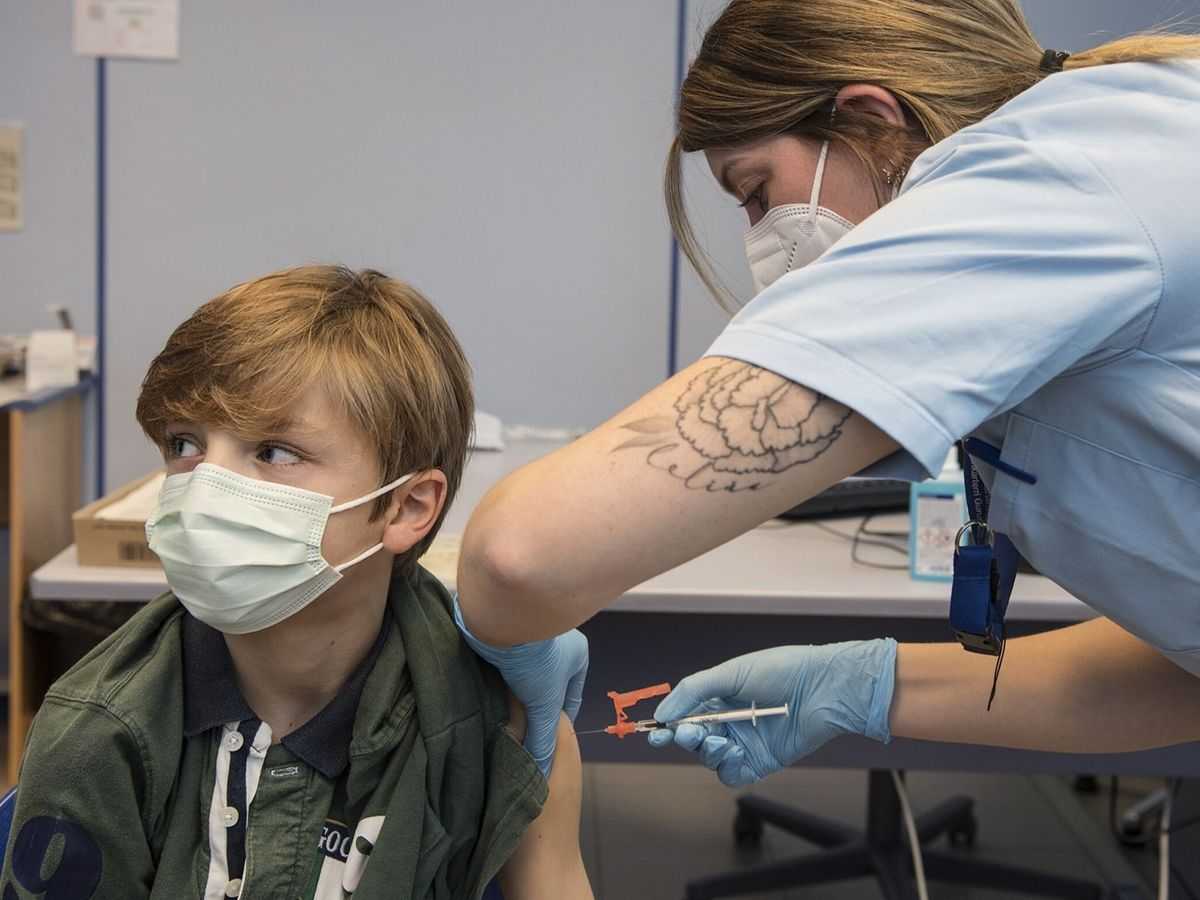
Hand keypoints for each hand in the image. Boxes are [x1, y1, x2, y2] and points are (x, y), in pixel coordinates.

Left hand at [453, 594, 588, 775]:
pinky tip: (492, 693)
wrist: (501, 618)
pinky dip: (502, 678)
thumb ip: (543, 737)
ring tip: (504, 715)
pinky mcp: (507, 632)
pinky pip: (509, 661)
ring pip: (526, 674)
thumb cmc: (535, 659)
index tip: (548, 739)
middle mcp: (559, 640)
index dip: (560, 721)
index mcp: (578, 653)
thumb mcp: (544, 703)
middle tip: (522, 729)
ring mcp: (532, 634)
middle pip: (547, 685)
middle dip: (535, 707)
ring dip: (517, 692)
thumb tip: (541, 770)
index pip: (571, 696)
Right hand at [647, 640, 896, 785]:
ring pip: (709, 758)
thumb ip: (693, 691)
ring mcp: (744, 742)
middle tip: (684, 733)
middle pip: (693, 739)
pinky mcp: (761, 761)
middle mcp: (729, 721)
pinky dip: (727, 768)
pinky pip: (732, 774)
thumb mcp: (731, 671)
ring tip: (721, 739)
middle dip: (684, 738)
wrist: (824, 687)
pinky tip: (735, 753)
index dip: (668, 724)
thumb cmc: (782, 670)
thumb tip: (662, 713)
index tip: (655, 730)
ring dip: (707, 751)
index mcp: (719, 696)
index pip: (684, 714)